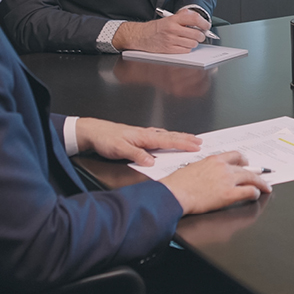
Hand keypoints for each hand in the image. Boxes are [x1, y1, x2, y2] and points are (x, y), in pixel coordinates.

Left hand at [75, 118, 201, 165]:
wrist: (93, 131)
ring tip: (190, 139)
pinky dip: (168, 137)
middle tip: (200, 141)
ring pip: (166, 135)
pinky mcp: (139, 137)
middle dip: (186, 138)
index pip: (168, 140)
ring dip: (179, 137)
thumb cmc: (105, 139)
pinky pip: (159, 136)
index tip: (196, 146)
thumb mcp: (119, 149)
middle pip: (171, 136)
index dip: (183, 143)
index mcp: (144, 136)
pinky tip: (168, 139)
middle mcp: (146, 134)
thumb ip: (136, 155)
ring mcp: (143, 134)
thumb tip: (152, 161)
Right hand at [112, 9, 208, 52]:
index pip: (194, 18)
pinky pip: (186, 50)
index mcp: (173, 19)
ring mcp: (171, 40)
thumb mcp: (168, 18)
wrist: (141, 36)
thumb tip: (195, 16)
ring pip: (192, 43)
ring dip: (194, 43)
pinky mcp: (169, 49)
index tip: (206, 26)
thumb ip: (182, 16)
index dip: (204, 23)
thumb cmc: (155, 28)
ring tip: (190, 40)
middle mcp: (172, 29)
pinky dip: (187, 48)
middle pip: (196, 33)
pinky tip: (183, 45)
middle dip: (201, 35)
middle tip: (200, 35)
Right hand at [160, 151, 272, 214]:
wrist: (174, 193)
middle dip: (256, 172)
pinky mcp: (229, 193)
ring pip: (251, 178)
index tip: (247, 164)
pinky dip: (255, 193)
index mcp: (214, 160)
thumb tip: (207, 175)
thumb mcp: (192, 168)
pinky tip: (256, 195)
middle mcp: (223, 167)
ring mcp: (227, 179)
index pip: (234, 155)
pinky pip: (249, 191)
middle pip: (246, 167)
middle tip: (262, 176)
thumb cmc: (178, 184)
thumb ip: (204, 169)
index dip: (243, 160)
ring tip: (265, 187)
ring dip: (260, 183)